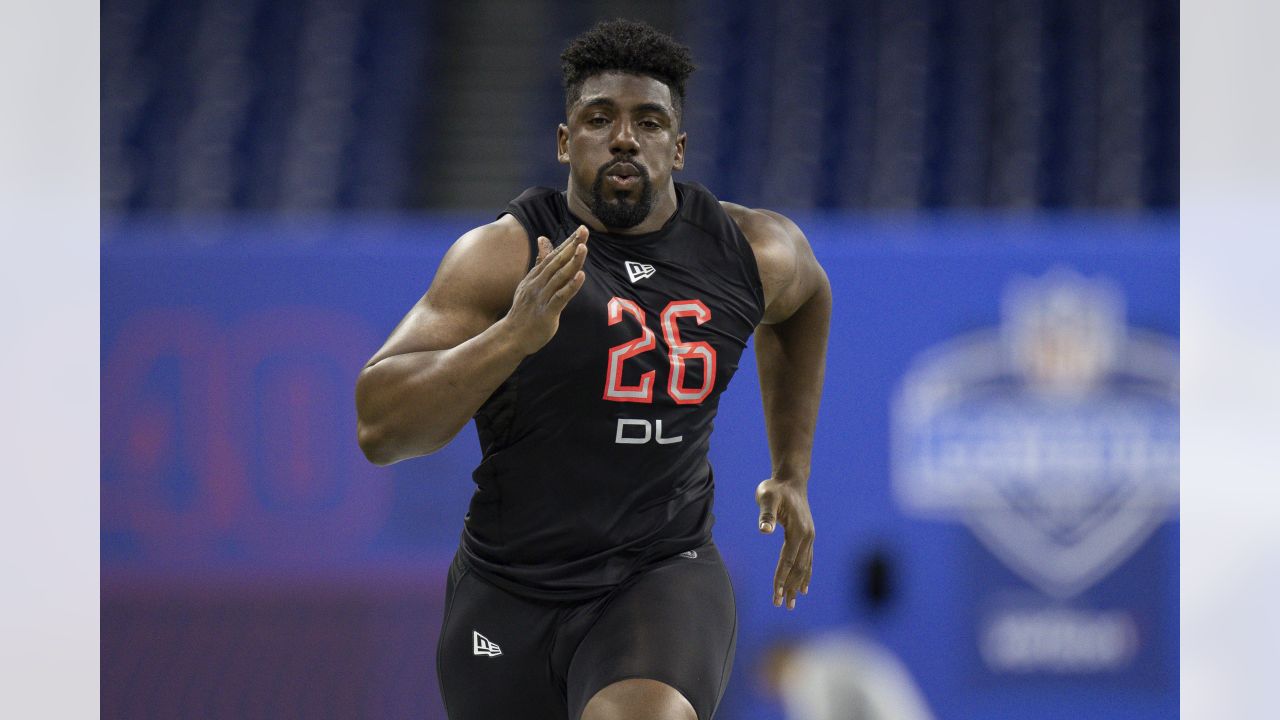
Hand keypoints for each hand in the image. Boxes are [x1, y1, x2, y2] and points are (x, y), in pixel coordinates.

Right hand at [505, 225, 588, 353]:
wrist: (511, 336)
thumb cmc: (524, 310)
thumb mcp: (530, 282)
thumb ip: (540, 262)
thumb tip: (543, 239)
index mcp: (536, 276)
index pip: (554, 256)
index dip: (568, 242)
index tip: (581, 229)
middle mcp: (538, 283)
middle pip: (557, 261)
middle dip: (572, 245)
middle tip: (584, 231)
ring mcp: (541, 297)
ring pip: (559, 276)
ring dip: (572, 262)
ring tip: (583, 248)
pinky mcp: (547, 312)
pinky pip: (560, 297)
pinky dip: (571, 286)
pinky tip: (580, 276)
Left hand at [756, 477, 813, 609]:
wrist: (791, 481)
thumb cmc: (775, 489)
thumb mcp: (767, 497)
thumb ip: (766, 513)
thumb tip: (764, 530)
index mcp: (798, 531)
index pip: (788, 560)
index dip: (782, 577)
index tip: (775, 593)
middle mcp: (808, 537)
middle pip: (798, 568)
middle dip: (789, 587)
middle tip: (781, 605)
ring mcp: (810, 538)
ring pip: (804, 567)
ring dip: (797, 586)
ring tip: (791, 603)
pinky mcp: (808, 538)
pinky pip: (808, 561)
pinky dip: (805, 576)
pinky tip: (803, 588)